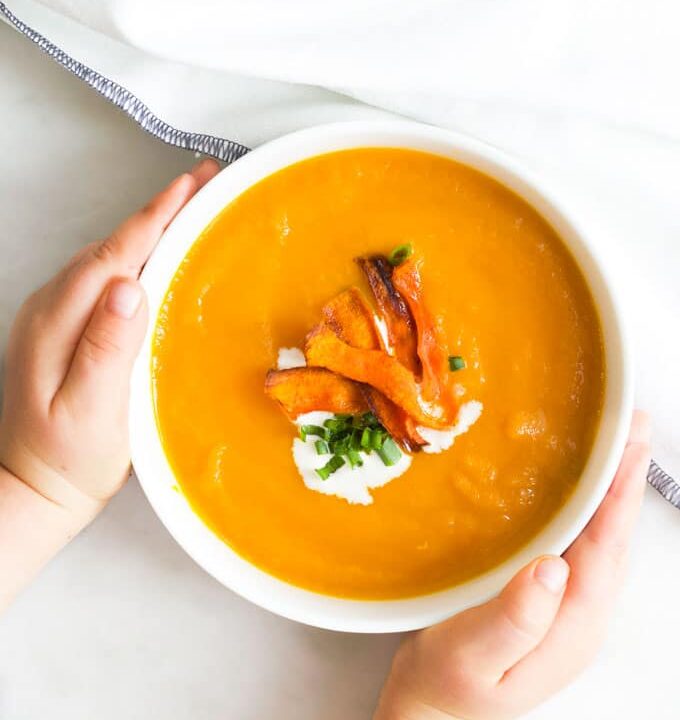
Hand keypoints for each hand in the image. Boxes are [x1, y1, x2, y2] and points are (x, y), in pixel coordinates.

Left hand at [0, 159, 219, 518]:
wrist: (34, 488)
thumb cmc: (68, 459)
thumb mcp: (91, 411)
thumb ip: (106, 348)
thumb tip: (129, 287)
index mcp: (59, 322)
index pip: (114, 255)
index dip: (155, 217)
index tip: (191, 185)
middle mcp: (52, 309)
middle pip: (111, 246)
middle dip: (158, 212)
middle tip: (202, 186)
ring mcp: (56, 318)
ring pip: (108, 259)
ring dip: (148, 231)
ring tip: (188, 212)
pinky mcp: (67, 331)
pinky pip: (105, 280)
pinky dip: (136, 259)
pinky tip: (156, 259)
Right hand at [375, 411, 650, 719]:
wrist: (435, 709)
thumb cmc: (448, 685)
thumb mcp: (474, 657)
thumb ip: (515, 619)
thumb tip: (552, 567)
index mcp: (572, 625)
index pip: (606, 549)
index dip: (619, 493)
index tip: (629, 445)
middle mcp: (582, 615)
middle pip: (613, 537)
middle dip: (624, 480)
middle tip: (628, 426)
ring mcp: (568, 609)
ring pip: (600, 539)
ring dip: (609, 491)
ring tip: (613, 447)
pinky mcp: (550, 601)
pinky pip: (580, 546)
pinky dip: (586, 510)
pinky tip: (577, 492)